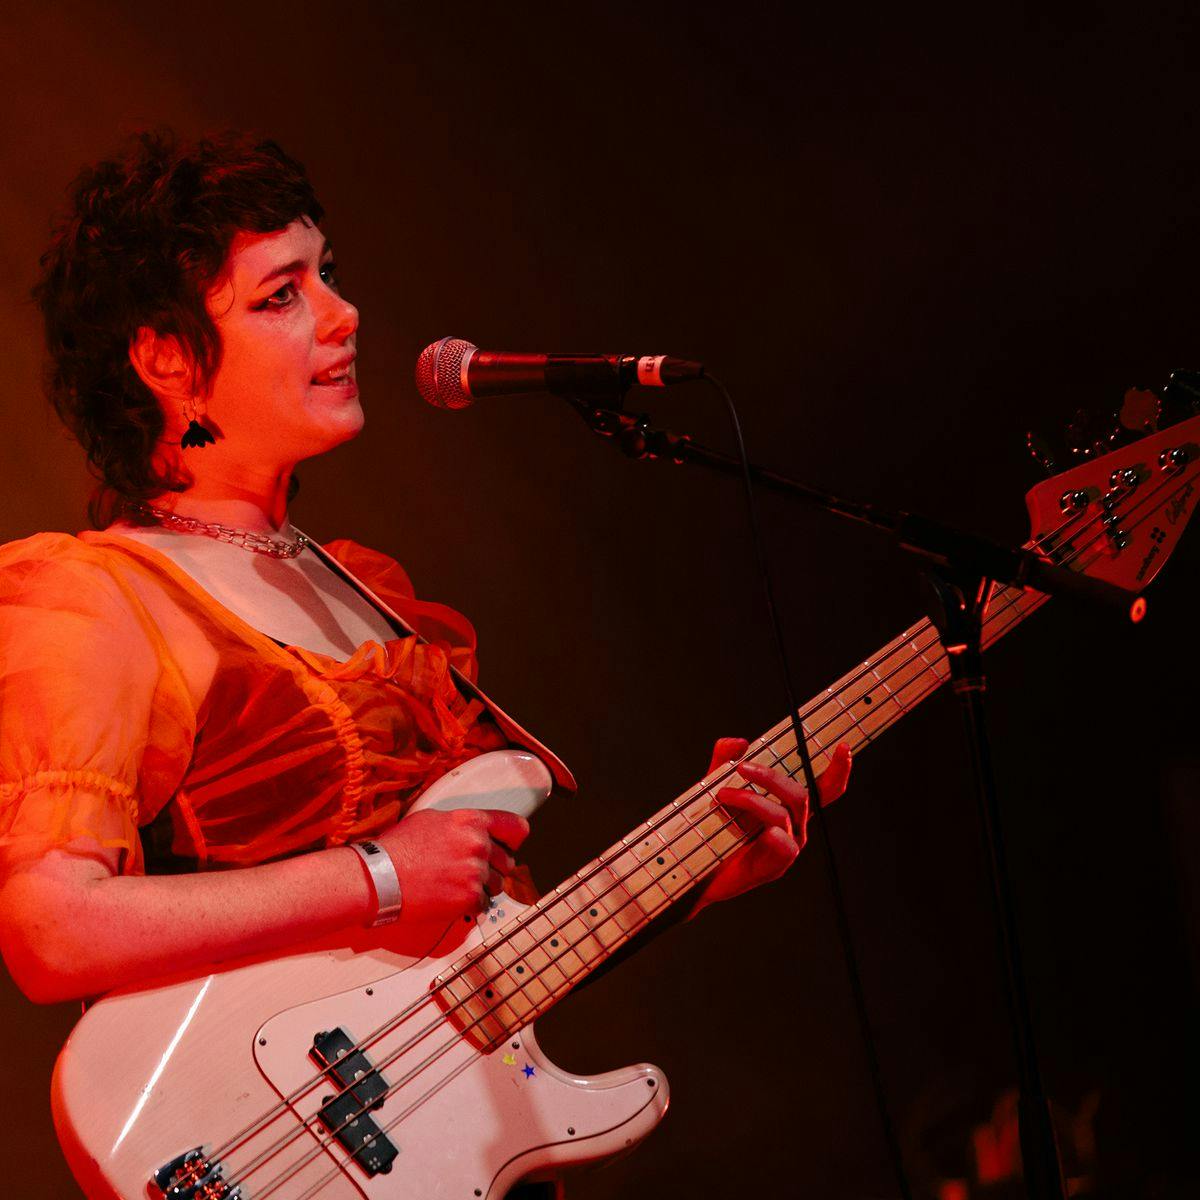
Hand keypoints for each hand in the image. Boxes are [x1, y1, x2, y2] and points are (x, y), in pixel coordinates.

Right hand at [372, 808, 529, 921]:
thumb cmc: (398, 848)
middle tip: (469, 870)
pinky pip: (484, 904)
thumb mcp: (432, 819)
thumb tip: (475, 831)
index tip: (508, 845)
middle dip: (492, 867)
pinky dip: (471, 905)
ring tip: (455, 884)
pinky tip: (451, 898)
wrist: (380, 877)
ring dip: (482, 887)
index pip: (516, 827)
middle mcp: (477, 845)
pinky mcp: (468, 897)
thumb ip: (461, 825)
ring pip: (497, 884)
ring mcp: (475, 872)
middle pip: (507, 860)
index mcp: (471, 821)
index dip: (513, 839)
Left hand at [688, 736, 851, 915]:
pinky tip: (764, 832)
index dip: (838, 769)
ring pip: (783, 815)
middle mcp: (794, 827)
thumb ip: (723, 760)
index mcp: (788, 807)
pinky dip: (776, 835)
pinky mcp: (773, 867)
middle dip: (771, 777)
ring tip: (723, 795)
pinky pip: (785, 847)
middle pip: (800, 795)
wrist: (695, 870)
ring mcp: (786, 847)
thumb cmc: (710, 828)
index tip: (843, 747)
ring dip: (752, 800)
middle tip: (741, 768)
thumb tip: (739, 742)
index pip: (823, 788)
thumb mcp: (713, 787)